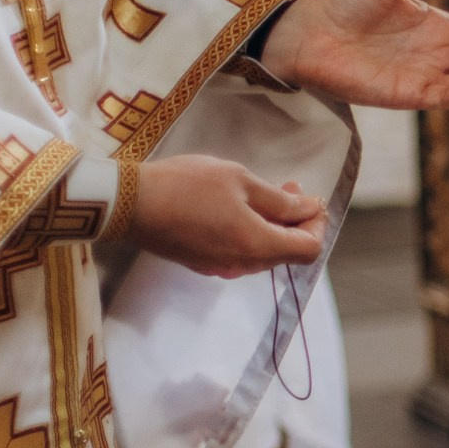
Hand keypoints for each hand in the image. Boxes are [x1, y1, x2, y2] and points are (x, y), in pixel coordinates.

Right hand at [123, 155, 325, 277]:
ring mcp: (221, 266)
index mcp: (258, 246)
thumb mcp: (240, 181)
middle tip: (290, 186)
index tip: (312, 199)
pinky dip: (251, 231)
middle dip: (296, 220)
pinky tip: (239, 205)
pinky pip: (240, 251)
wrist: (130, 203)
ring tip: (265, 190)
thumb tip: (310, 208)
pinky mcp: (203, 262)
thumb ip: (280, 200)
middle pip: (287, 251)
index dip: (317, 225)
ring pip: (263, 251)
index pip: (309, 249)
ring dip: (273, 224)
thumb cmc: (188, 186)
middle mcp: (243, 265)